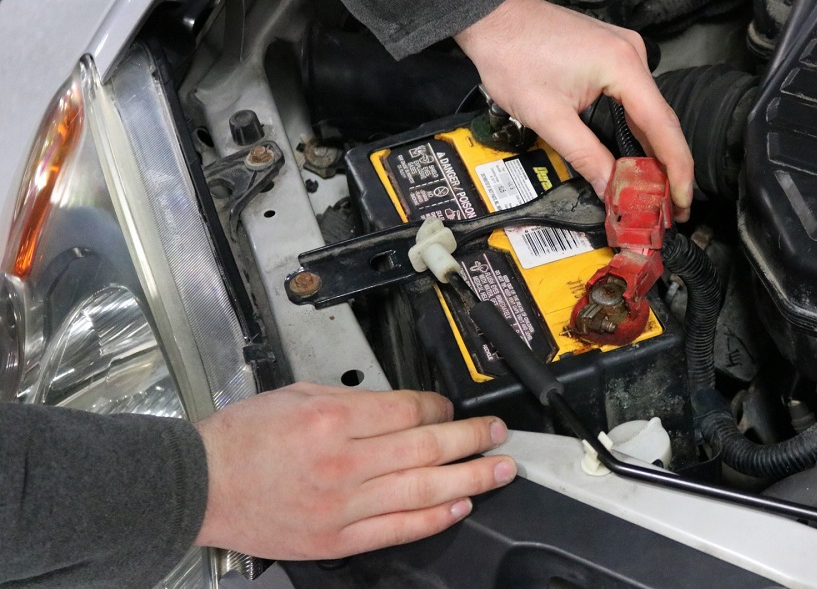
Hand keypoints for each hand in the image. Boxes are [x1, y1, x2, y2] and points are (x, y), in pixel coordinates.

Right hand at [193, 383, 514, 558]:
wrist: (199, 487)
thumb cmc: (242, 438)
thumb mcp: (297, 395)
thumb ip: (354, 400)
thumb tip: (402, 407)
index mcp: (333, 420)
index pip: (408, 410)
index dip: (439, 407)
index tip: (450, 406)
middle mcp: (343, 463)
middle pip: (427, 448)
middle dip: (471, 439)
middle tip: (497, 434)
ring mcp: (342, 506)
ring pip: (422, 490)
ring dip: (470, 478)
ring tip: (499, 469)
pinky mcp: (336, 539)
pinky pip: (397, 528)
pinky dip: (433, 518)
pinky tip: (460, 506)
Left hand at [455, 0, 693, 221]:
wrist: (492, 17)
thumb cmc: (512, 57)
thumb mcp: (548, 117)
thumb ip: (585, 156)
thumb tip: (611, 190)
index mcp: (623, 66)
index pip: (663, 128)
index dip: (677, 171)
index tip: (682, 203)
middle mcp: (633, 54)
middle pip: (662, 121)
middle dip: (668, 168)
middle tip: (671, 209)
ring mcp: (624, 51)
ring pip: (648, 111)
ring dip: (652, 151)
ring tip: (657, 191)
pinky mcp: (611, 55)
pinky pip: (634, 98)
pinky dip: (637, 129)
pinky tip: (637, 156)